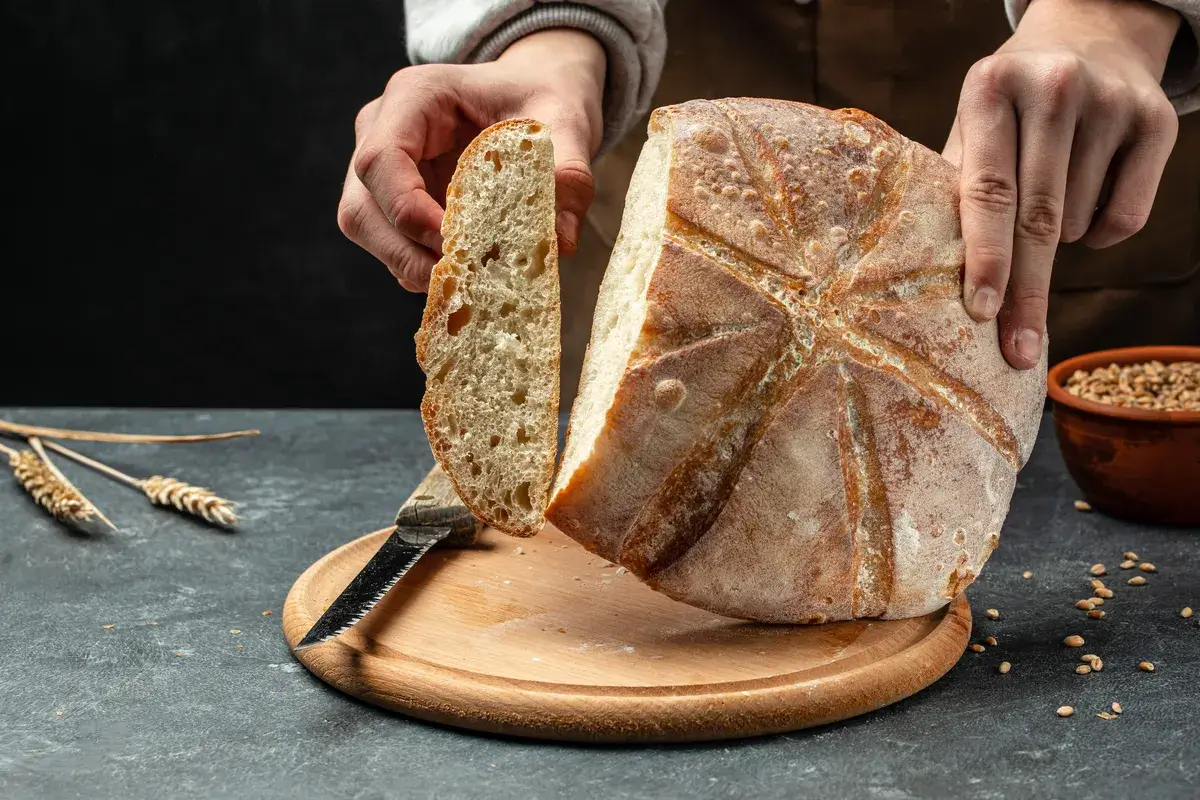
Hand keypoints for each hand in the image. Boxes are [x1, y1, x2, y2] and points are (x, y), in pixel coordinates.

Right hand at [338, 30, 605, 291]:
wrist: (537, 96)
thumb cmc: (544, 98)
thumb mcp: (567, 122)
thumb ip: (568, 173)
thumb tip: (559, 242)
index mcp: (415, 97)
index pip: (381, 160)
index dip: (408, 211)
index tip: (452, 245)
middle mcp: (383, 129)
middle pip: (362, 205)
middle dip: (405, 252)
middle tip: (458, 280)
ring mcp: (383, 168)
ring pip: (367, 229)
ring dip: (410, 265)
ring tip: (465, 282)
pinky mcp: (394, 200)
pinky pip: (391, 243)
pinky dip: (421, 266)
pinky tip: (464, 274)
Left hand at [943, 0, 1180, 368]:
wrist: (1088, 37)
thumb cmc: (1009, 107)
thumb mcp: (972, 127)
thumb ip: (954, 189)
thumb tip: (930, 278)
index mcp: (990, 90)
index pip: (987, 192)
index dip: (985, 258)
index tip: (980, 313)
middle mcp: (1053, 89)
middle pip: (1037, 220)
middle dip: (1025, 293)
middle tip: (1017, 350)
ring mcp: (1110, 101)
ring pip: (1077, 223)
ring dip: (1055, 242)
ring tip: (1043, 203)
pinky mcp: (1157, 119)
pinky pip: (1124, 219)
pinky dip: (1099, 236)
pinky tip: (1085, 204)